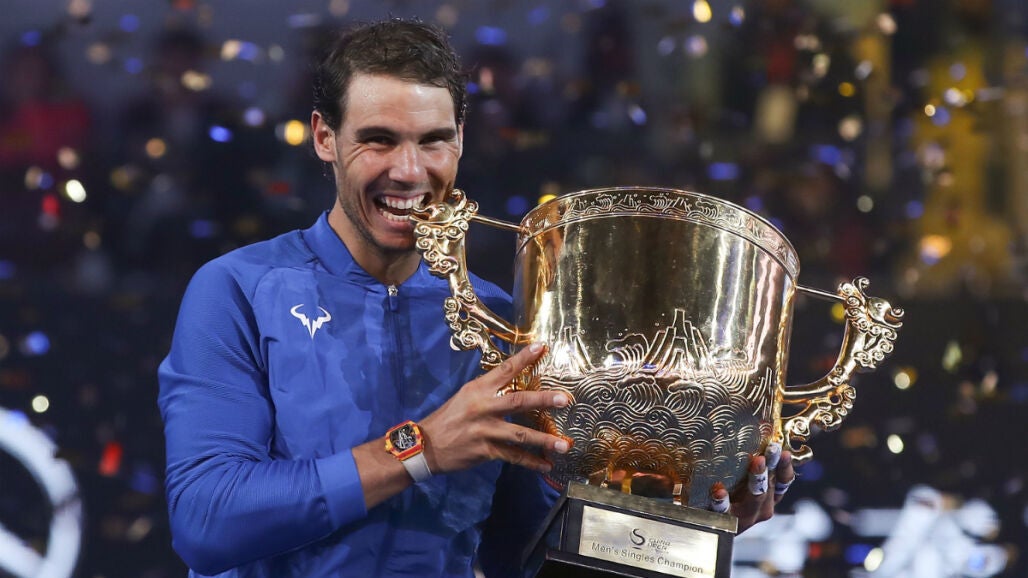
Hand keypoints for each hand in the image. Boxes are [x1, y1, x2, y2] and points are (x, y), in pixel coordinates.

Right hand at [421, 343, 570, 474]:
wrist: (426, 446)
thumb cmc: (449, 418)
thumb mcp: (465, 396)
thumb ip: (488, 391)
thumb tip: (513, 382)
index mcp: (478, 389)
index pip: (504, 370)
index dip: (524, 358)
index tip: (542, 347)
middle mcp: (483, 407)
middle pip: (518, 401)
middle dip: (543, 400)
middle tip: (565, 399)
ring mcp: (485, 431)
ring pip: (520, 434)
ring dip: (544, 440)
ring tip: (565, 445)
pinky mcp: (486, 451)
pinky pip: (513, 457)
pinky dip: (531, 462)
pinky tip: (546, 465)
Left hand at [708, 442, 795, 533]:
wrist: (710, 525)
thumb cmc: (730, 495)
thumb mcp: (744, 479)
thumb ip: (754, 459)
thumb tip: (760, 422)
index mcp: (769, 496)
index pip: (784, 481)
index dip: (786, 466)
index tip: (785, 451)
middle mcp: (761, 507)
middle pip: (770, 485)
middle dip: (773, 466)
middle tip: (773, 449)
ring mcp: (745, 517)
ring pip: (755, 499)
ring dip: (757, 479)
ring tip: (757, 461)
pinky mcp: (725, 521)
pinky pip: (725, 511)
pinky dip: (723, 501)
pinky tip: (718, 491)